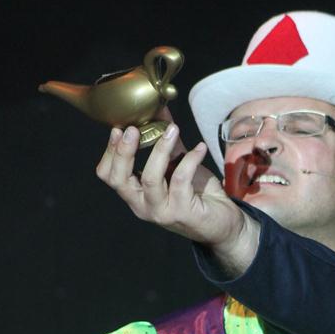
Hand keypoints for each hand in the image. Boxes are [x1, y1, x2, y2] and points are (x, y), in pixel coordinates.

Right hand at [95, 122, 260, 273]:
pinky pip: (181, 180)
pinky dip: (190, 159)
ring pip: (150, 179)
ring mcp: (162, 212)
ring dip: (159, 150)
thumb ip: (167, 143)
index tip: (118, 129)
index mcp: (136, 195)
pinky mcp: (183, 212)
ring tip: (172, 130)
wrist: (225, 223)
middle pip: (120, 180)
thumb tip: (160, 110)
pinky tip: (200, 147)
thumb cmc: (198, 194)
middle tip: (133, 128)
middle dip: (123, 152)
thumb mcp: (178, 166)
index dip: (110, 152)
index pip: (109, 176)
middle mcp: (143, 206)